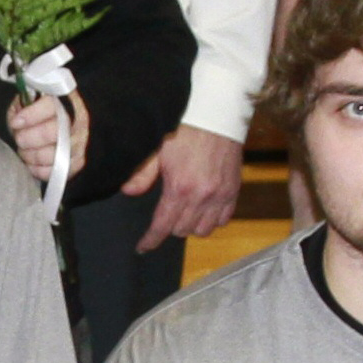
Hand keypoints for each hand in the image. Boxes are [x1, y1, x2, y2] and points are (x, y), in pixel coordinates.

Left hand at [5, 91, 88, 189]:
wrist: (58, 120)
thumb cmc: (40, 110)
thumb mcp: (29, 99)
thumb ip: (22, 106)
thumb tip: (17, 121)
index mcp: (65, 100)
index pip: (51, 106)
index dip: (31, 115)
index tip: (16, 123)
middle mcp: (78, 120)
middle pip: (55, 132)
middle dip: (31, 138)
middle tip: (19, 139)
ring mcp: (80, 141)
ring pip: (57, 154)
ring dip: (34, 156)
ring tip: (24, 151)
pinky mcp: (78, 159)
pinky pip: (60, 171)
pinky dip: (41, 170)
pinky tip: (32, 164)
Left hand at [120, 126, 242, 251]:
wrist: (217, 114)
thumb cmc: (185, 128)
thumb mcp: (157, 148)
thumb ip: (143, 173)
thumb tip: (128, 191)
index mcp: (179, 188)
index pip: (163, 226)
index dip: (151, 240)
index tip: (143, 248)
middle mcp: (202, 196)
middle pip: (182, 230)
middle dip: (170, 227)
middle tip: (165, 215)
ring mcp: (220, 195)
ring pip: (204, 229)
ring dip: (192, 225)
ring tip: (185, 213)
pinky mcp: (234, 190)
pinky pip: (224, 219)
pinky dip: (212, 219)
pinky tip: (204, 209)